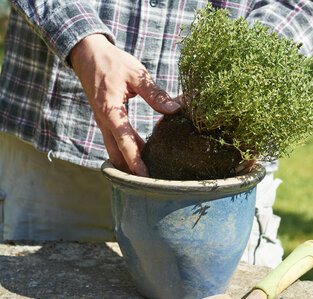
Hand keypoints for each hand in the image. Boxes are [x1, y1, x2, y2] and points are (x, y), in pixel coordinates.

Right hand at [69, 34, 180, 175]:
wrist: (87, 54)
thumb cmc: (112, 62)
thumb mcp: (136, 74)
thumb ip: (155, 94)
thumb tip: (175, 110)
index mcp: (111, 112)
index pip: (125, 143)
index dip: (136, 162)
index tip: (146, 177)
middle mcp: (104, 122)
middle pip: (117, 154)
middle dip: (131, 169)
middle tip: (151, 181)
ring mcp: (103, 122)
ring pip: (115, 149)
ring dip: (129, 160)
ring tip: (150, 170)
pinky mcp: (106, 120)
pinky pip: (115, 140)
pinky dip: (127, 149)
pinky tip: (144, 150)